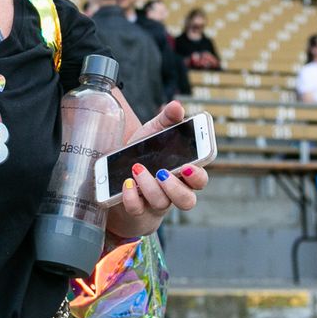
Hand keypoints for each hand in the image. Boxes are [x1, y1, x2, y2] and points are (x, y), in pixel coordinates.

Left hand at [113, 101, 208, 232]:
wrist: (117, 178)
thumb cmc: (144, 156)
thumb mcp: (154, 134)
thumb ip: (167, 120)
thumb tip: (177, 106)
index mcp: (182, 175)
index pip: (200, 180)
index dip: (197, 177)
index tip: (188, 167)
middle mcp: (172, 192)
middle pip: (187, 200)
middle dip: (175, 188)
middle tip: (162, 172)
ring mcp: (155, 204)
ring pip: (161, 203)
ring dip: (149, 187)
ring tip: (137, 169)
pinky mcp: (136, 212)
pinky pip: (137, 210)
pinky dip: (131, 197)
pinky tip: (126, 184)